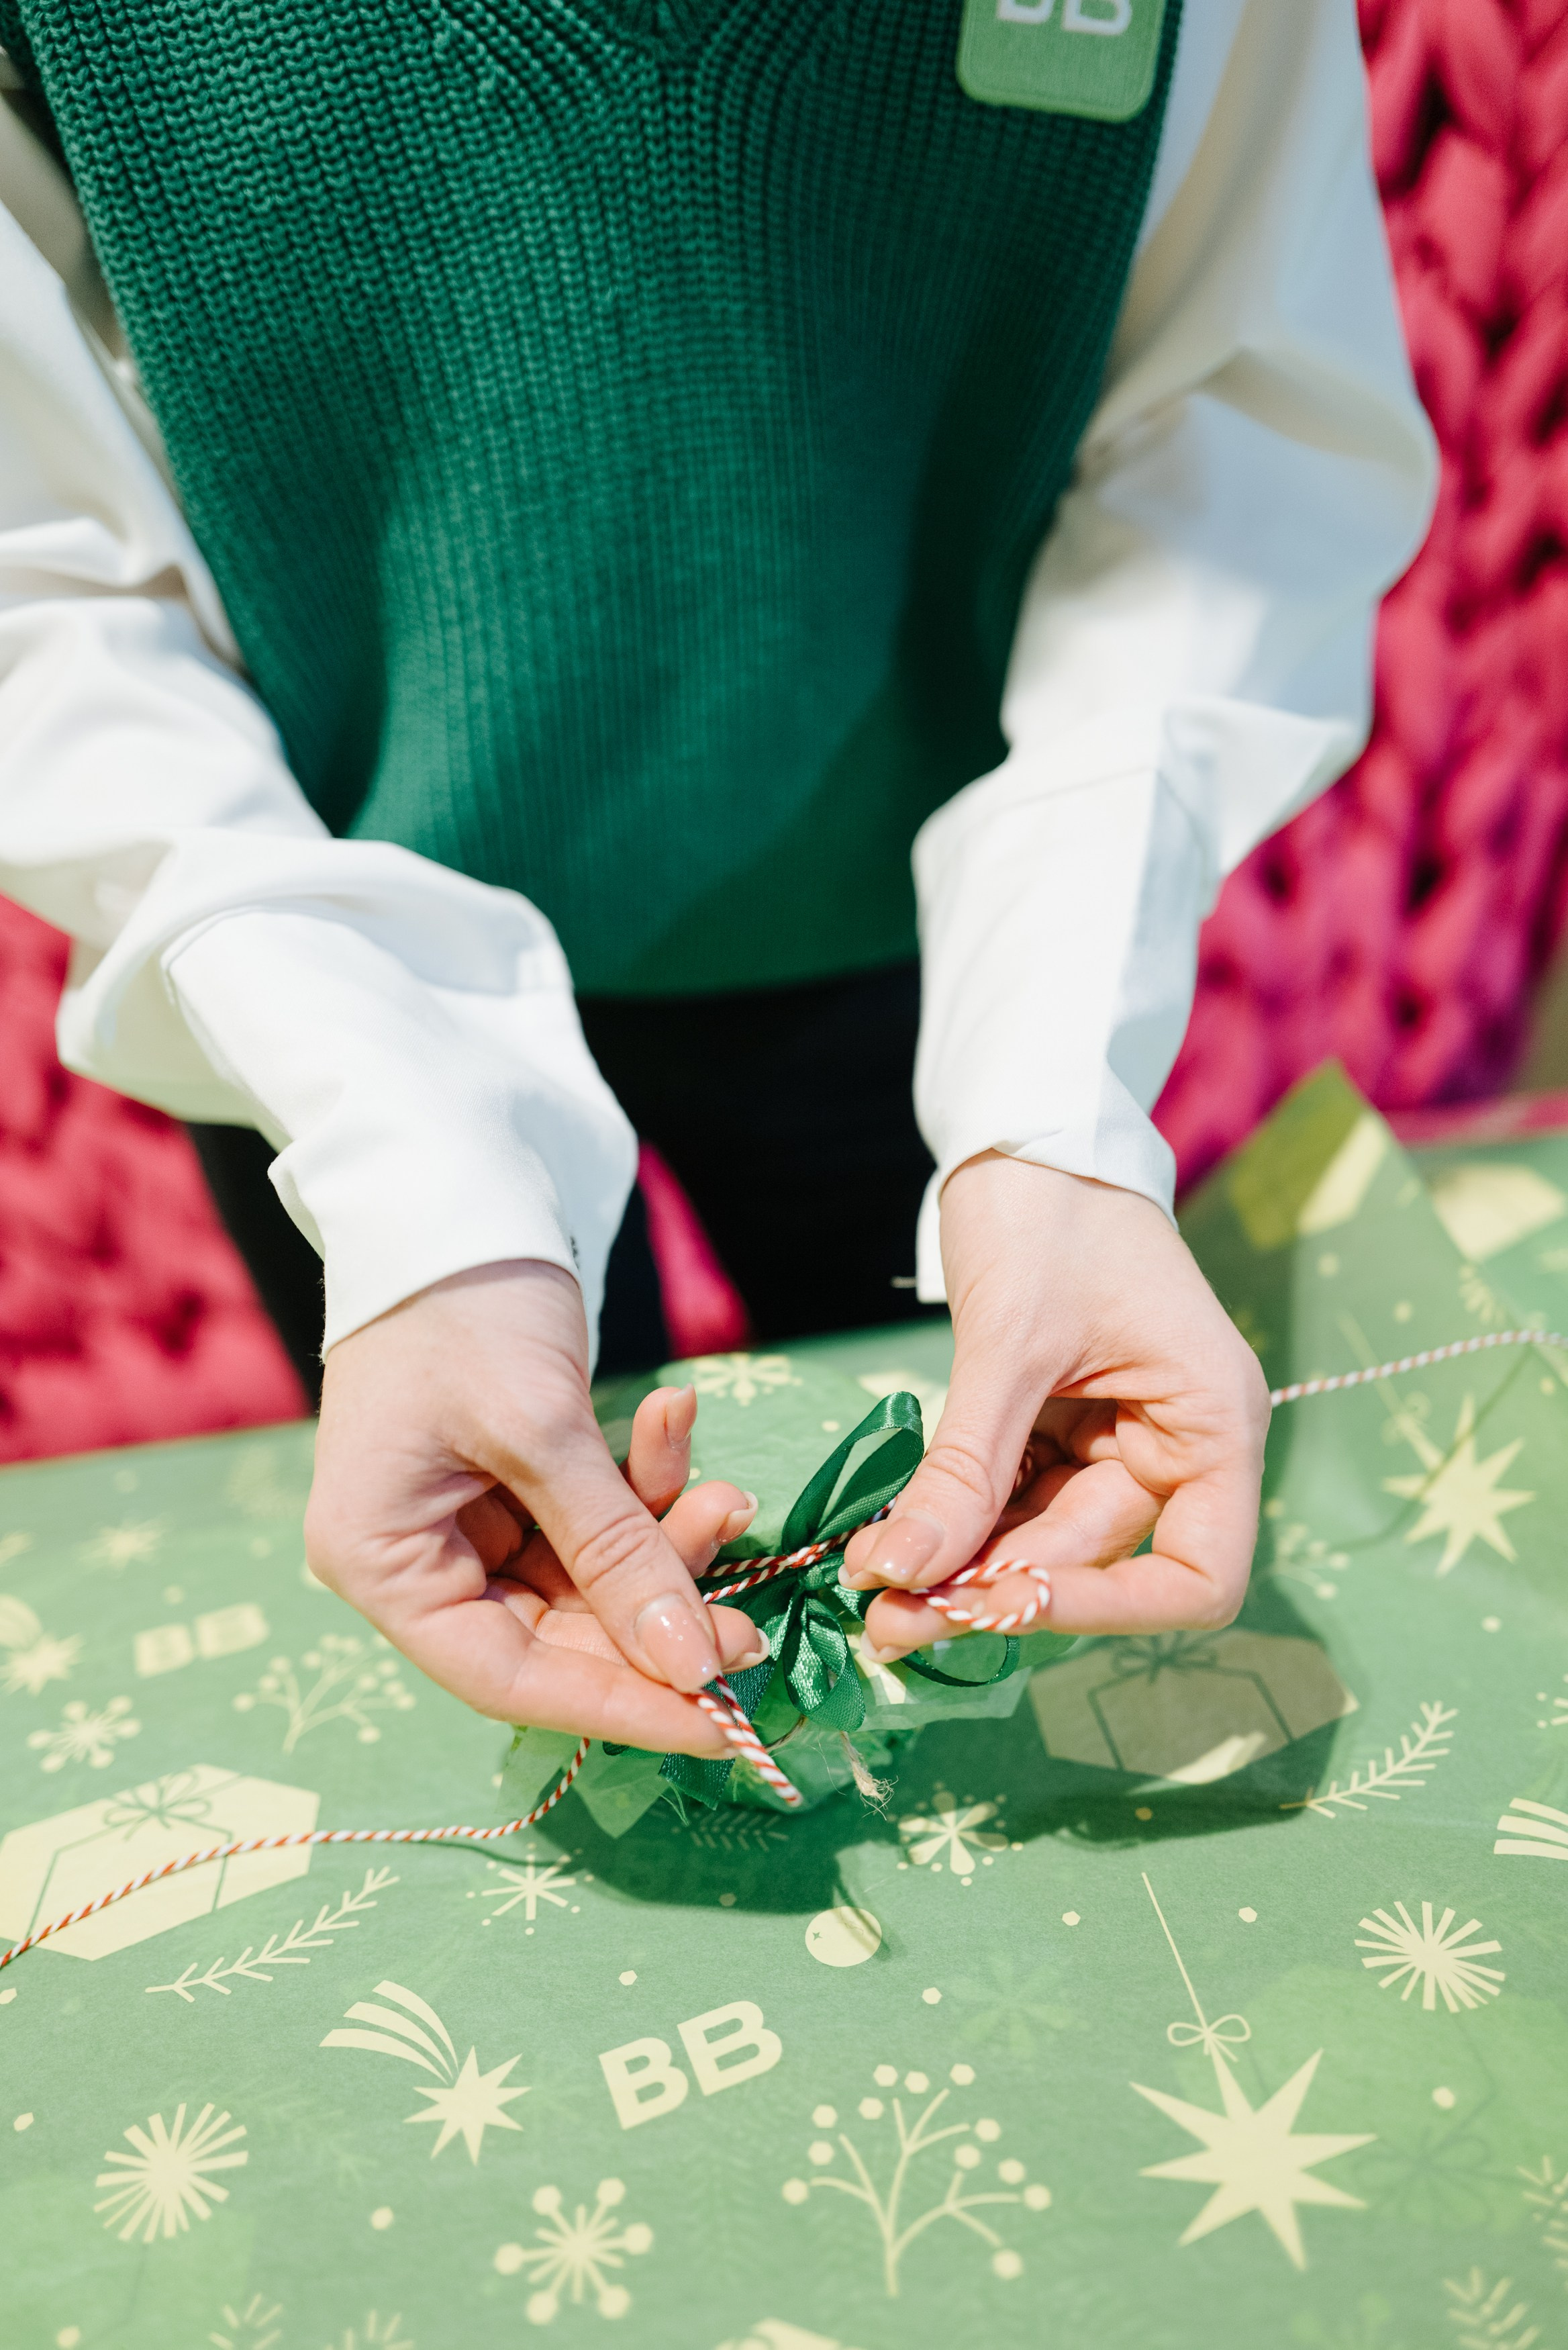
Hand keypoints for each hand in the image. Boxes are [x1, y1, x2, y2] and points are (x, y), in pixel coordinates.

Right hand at [306, 1260, 765, 1755]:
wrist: (454, 1188)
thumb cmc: (465, 1304)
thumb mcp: (541, 1430)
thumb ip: (616, 1552)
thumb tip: (695, 1664)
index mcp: (382, 1562)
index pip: (508, 1677)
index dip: (619, 1706)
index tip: (721, 1725)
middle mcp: (420, 1557)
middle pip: (560, 1637)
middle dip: (662, 1618)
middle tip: (757, 1621)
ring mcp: (471, 1520)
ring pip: (594, 1578)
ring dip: (668, 1539)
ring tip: (732, 1496)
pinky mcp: (521, 1481)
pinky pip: (600, 1516)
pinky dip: (650, 1483)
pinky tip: (679, 1424)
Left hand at [840, 1155, 1269, 1654]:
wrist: (1028, 1129)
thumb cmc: (1049, 1211)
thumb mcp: (1009, 1342)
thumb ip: (966, 1468)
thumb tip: (899, 1575)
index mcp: (1212, 1423)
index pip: (1196, 1577)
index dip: (1107, 1610)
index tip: (1003, 1603)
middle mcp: (1176, 1446)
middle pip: (1096, 1565)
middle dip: (993, 1593)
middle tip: (887, 1620)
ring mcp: (1115, 1441)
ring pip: (1040, 1542)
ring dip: (961, 1570)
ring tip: (872, 1593)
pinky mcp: (1059, 1428)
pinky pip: (1010, 1501)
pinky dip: (955, 1524)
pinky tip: (888, 1545)